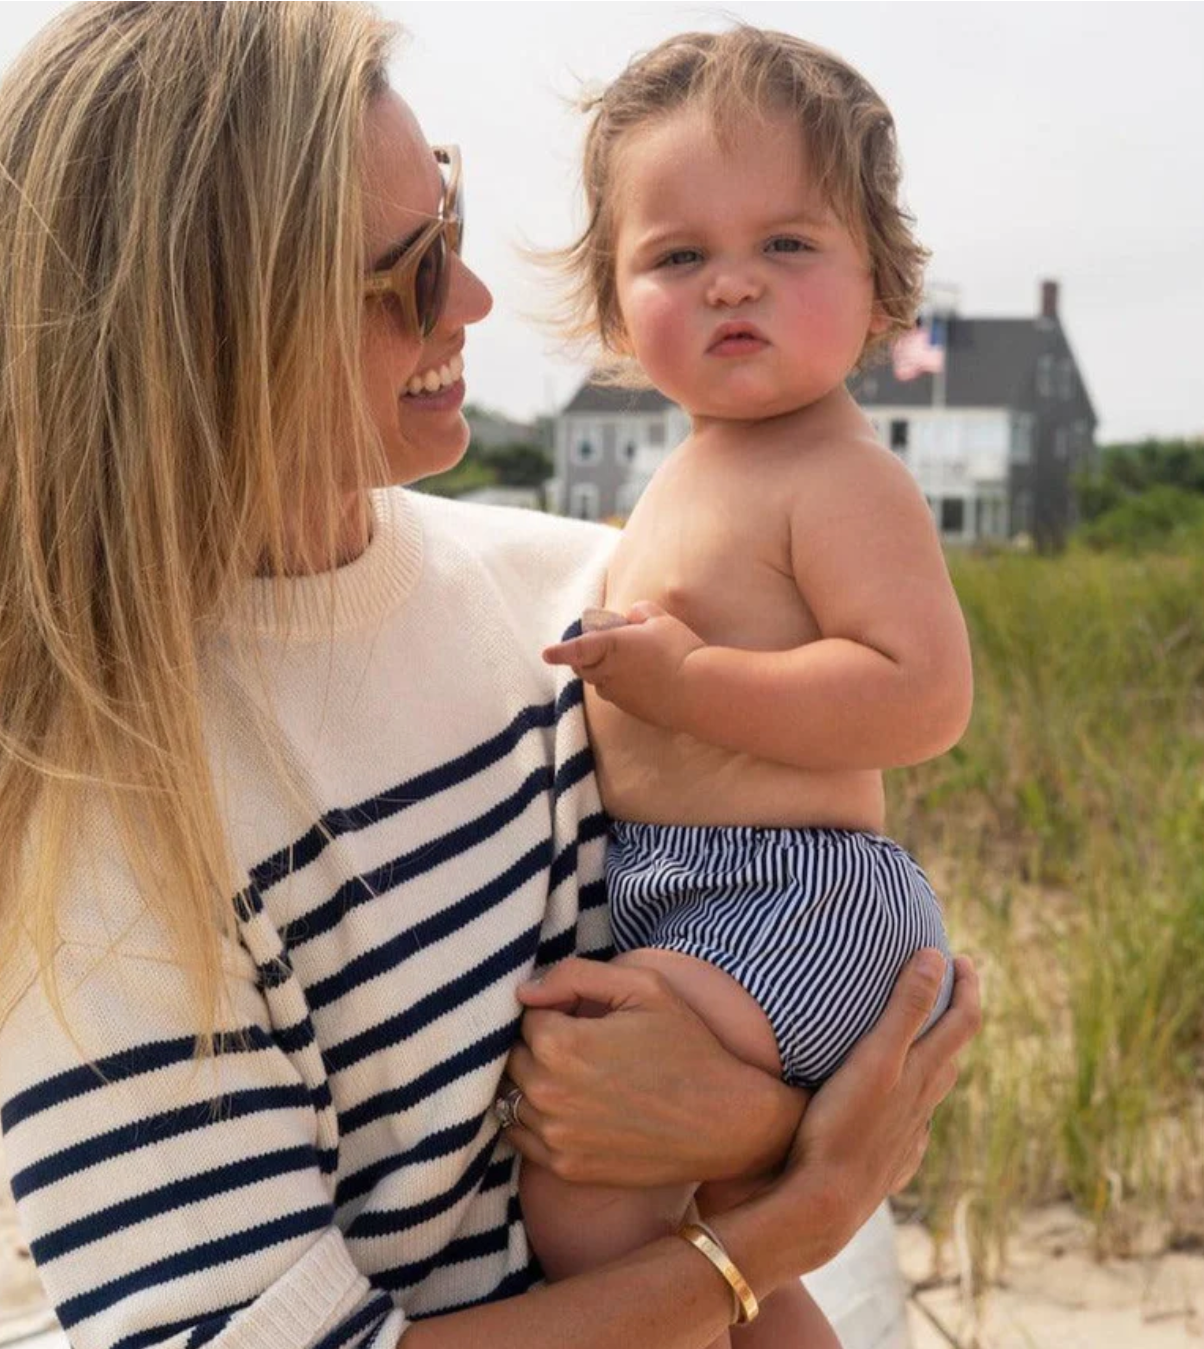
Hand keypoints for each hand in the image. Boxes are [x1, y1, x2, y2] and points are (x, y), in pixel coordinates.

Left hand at [502, 957, 804, 1185]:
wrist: (724, 1121)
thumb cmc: (687, 1046)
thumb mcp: (642, 987)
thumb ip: (576, 975)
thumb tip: (525, 992)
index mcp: (561, 1044)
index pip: (525, 1016)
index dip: (553, 1009)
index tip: (580, 1015)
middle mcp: (548, 1093)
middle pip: (512, 1056)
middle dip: (537, 1044)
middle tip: (579, 1043)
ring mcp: (554, 1136)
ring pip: (510, 1097)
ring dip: (531, 1082)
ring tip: (574, 1075)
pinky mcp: (565, 1168)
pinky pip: (521, 1136)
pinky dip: (534, 1119)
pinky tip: (569, 1107)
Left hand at [541, 602, 703, 729]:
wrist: (697, 691)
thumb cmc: (678, 650)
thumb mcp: (661, 619)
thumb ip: (641, 613)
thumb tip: (633, 619)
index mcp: (609, 646)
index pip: (576, 649)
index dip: (560, 651)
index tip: (546, 654)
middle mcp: (607, 673)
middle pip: (585, 667)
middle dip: (587, 657)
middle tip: (613, 644)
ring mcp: (618, 696)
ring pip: (602, 683)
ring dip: (607, 672)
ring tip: (635, 661)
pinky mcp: (633, 711)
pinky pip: (619, 696)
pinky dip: (624, 686)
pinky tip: (649, 679)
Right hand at [781, 950, 980, 1252]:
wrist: (822, 1204)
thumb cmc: (843, 1126)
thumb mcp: (875, 1058)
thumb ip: (905, 1008)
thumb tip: (935, 956)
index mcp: (924, 1075)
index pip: (962, 1022)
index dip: (967, 988)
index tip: (962, 959)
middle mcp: (922, 1106)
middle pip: (950, 1057)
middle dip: (952, 1020)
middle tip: (943, 991)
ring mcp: (906, 1138)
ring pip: (930, 1094)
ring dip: (930, 1063)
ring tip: (914, 1044)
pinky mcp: (888, 1163)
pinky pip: (908, 1129)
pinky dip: (906, 1107)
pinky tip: (890, 1110)